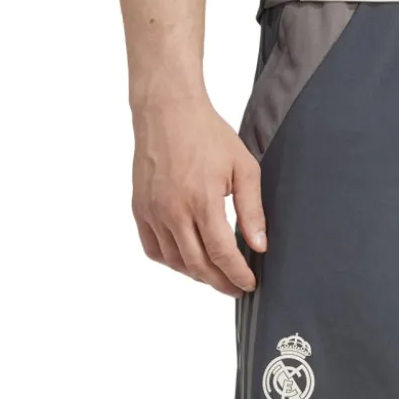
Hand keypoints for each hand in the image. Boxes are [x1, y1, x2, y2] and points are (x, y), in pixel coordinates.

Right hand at [131, 101, 265, 295]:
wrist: (167, 110)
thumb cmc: (208, 135)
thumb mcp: (243, 168)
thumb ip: (252, 210)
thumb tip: (259, 246)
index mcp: (202, 200)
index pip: (221, 254)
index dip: (237, 274)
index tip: (249, 283)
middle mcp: (173, 210)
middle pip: (198, 265)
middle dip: (220, 283)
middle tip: (236, 288)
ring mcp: (153, 211)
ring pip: (175, 262)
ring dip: (197, 275)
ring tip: (215, 275)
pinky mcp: (139, 208)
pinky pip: (153, 249)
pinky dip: (172, 262)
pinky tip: (187, 260)